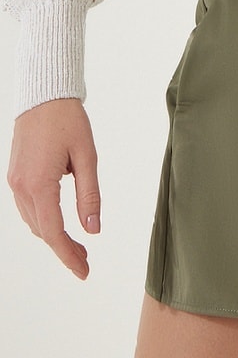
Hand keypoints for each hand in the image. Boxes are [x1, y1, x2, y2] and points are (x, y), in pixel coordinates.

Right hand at [7, 98, 100, 278]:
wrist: (44, 95)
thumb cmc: (67, 120)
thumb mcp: (87, 156)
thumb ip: (89, 195)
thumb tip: (93, 229)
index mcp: (39, 184)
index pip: (54, 232)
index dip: (68, 255)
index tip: (84, 271)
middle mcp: (21, 187)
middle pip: (42, 230)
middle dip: (63, 248)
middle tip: (86, 259)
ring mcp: (14, 182)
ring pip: (33, 221)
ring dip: (52, 235)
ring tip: (77, 243)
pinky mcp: (15, 175)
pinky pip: (27, 207)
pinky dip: (43, 219)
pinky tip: (59, 221)